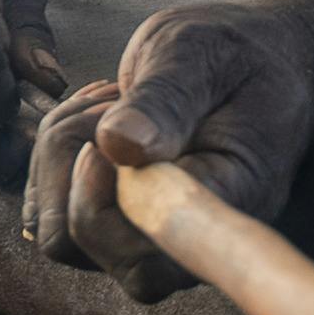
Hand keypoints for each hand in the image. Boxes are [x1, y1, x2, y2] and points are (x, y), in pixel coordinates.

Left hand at [28, 1, 313, 301]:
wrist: (258, 62)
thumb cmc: (236, 55)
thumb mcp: (200, 54)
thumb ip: (165, 99)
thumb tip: (119, 145)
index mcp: (225, 206)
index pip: (147, 259)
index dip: (103, 208)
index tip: (104, 137)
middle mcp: (186, 241)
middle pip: (79, 247)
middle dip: (67, 165)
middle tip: (109, 100)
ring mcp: (148, 236)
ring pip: (56, 229)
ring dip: (59, 155)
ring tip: (109, 99)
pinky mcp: (120, 220)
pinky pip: (55, 206)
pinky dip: (57, 153)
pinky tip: (99, 111)